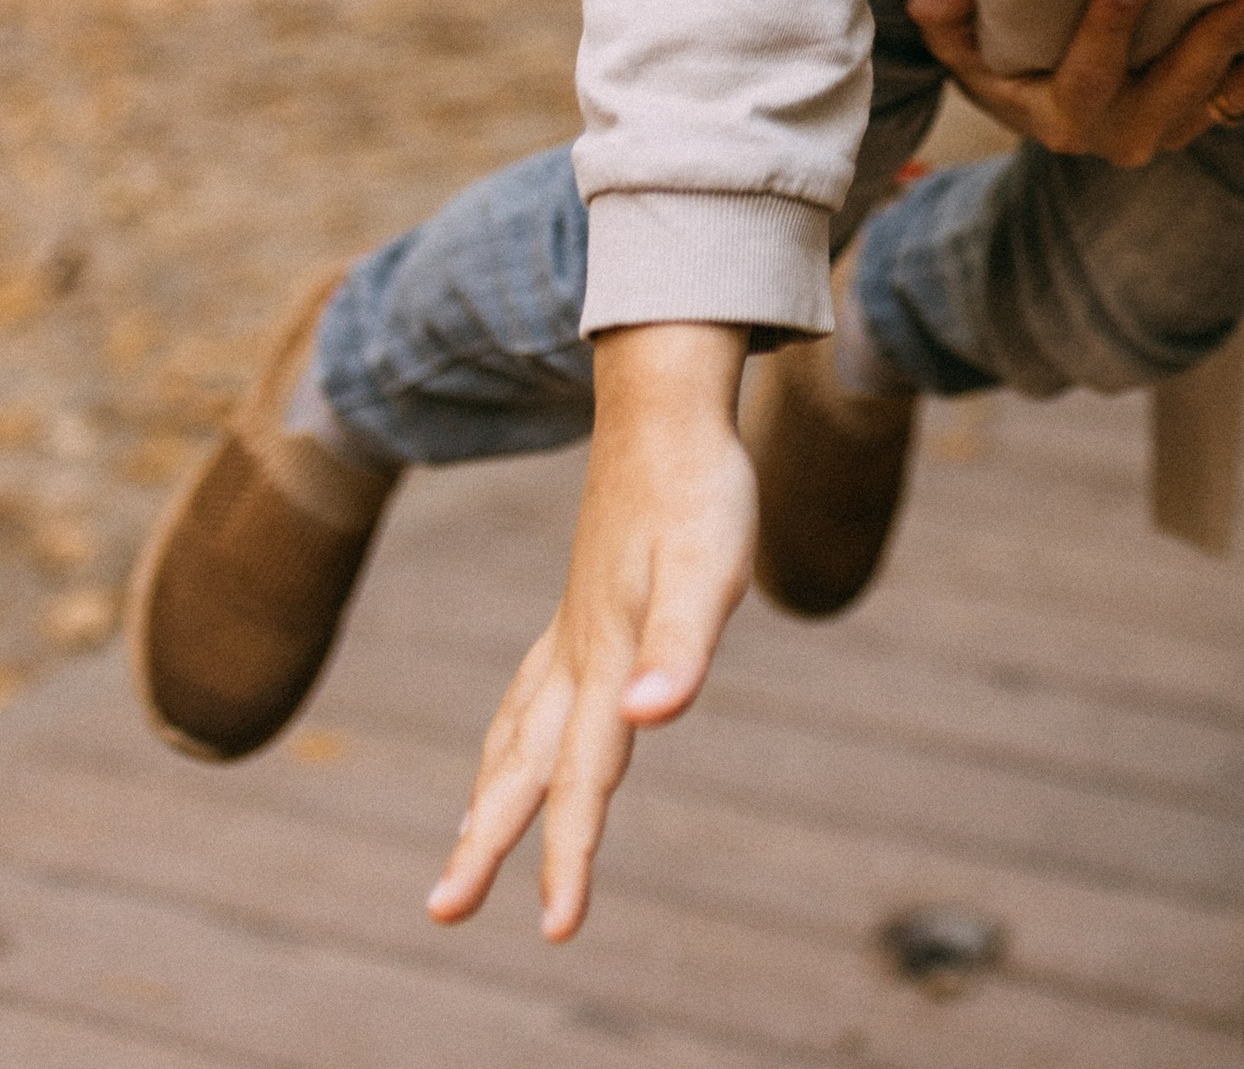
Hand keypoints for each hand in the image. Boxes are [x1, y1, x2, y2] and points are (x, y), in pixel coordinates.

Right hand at [427, 322, 753, 942]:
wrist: (665, 402)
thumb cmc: (698, 490)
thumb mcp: (710, 570)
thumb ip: (681, 647)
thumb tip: (649, 717)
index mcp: (604, 660)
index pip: (584, 781)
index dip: (570, 857)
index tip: (555, 932)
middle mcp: (578, 652)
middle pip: (524, 766)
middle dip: (485, 842)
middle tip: (441, 912)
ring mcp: (575, 625)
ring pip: (519, 728)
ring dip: (490, 792)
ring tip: (464, 843)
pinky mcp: (585, 602)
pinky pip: (532, 688)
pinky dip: (512, 735)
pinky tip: (517, 741)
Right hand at [906, 0, 1243, 162]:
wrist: (1049, 105)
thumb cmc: (1002, 56)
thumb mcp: (963, 47)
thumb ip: (947, 17)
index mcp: (1065, 117)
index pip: (1089, 76)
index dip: (1107, 32)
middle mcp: (1129, 132)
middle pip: (1181, 88)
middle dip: (1221, 38)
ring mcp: (1181, 126)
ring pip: (1239, 92)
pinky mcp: (1216, 111)